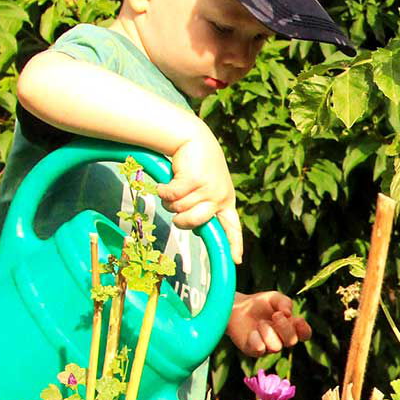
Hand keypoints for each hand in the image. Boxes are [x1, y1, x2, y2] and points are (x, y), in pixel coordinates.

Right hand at [158, 125, 243, 262]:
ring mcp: (208, 189)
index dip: (233, 244)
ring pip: (178, 210)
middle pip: (194, 223)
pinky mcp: (193, 181)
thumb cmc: (198, 165)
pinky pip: (169, 197)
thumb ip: (204, 207)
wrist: (194, 138)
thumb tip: (196, 230)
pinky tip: (169, 179)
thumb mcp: (207, 187)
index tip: (236, 260)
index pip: (232, 227)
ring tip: (178, 184)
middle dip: (181, 218)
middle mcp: (219, 197)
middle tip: (179, 202)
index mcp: (225, 201)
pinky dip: (163, 189)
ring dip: (171, 199)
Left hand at [227, 291, 311, 356]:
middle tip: (275, 315)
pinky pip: (260, 349)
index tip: (297, 319)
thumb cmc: (258, 303)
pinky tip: (251, 332)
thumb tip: (288, 314)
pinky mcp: (253, 351)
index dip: (304, 330)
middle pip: (292, 341)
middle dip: (284, 327)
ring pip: (276, 347)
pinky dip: (256, 338)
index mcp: (290, 327)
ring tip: (260, 323)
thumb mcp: (273, 297)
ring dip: (268, 331)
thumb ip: (284, 302)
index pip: (305, 334)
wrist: (235, 307)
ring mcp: (267, 347)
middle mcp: (281, 339)